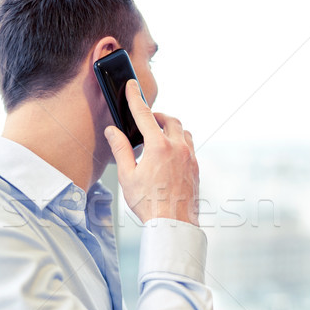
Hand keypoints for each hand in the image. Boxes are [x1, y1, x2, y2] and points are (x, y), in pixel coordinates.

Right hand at [104, 79, 199, 225]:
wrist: (174, 224)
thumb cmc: (149, 204)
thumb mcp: (127, 177)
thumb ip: (121, 150)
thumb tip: (113, 132)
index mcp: (158, 147)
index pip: (144, 115)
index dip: (135, 98)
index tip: (131, 85)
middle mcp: (177, 147)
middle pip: (169, 119)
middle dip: (157, 115)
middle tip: (146, 120)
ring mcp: (190, 157)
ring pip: (183, 131)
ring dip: (171, 128)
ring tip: (158, 137)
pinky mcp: (196, 168)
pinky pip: (189, 146)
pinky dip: (179, 143)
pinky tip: (170, 155)